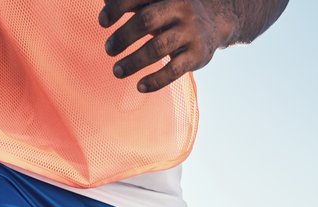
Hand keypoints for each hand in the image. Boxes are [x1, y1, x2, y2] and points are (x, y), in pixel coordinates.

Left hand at [99, 0, 234, 92]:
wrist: (215, 21)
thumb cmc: (173, 11)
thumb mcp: (156, 2)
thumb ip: (132, 2)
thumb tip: (104, 0)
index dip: (117, 7)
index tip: (102, 22)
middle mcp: (181, 9)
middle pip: (146, 21)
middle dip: (123, 36)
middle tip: (108, 49)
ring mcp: (190, 32)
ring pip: (158, 48)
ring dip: (133, 62)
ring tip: (117, 71)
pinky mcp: (197, 55)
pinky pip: (173, 70)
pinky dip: (155, 81)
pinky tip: (140, 86)